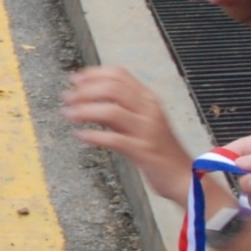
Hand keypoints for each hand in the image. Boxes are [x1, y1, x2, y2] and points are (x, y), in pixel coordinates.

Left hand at [62, 66, 195, 194]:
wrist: (183, 176)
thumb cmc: (159, 150)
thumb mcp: (139, 123)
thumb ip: (117, 110)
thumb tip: (87, 99)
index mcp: (148, 99)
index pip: (119, 75)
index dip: (93, 74)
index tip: (75, 79)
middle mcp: (149, 110)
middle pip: (113, 88)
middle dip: (85, 90)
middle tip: (67, 97)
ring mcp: (147, 130)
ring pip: (112, 110)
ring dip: (85, 110)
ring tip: (69, 114)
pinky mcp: (144, 150)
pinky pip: (115, 139)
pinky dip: (95, 136)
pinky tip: (82, 135)